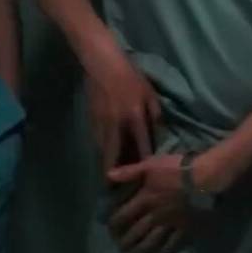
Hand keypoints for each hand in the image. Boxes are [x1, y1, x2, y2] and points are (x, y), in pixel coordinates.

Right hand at [83, 48, 161, 170]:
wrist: (102, 64)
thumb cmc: (130, 76)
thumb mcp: (149, 93)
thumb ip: (155, 114)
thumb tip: (159, 133)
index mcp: (135, 116)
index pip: (142, 146)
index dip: (144, 163)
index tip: (145, 177)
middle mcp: (117, 124)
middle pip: (116, 155)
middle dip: (116, 174)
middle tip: (117, 188)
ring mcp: (102, 123)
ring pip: (105, 150)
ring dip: (109, 163)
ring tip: (113, 179)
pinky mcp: (92, 120)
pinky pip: (99, 141)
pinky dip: (104, 151)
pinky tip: (107, 157)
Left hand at [107, 154, 190, 252]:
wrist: (205, 177)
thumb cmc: (177, 168)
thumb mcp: (150, 164)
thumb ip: (129, 172)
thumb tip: (108, 176)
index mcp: (145, 200)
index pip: (123, 217)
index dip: (114, 225)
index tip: (111, 230)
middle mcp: (155, 216)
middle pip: (136, 234)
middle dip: (126, 242)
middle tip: (121, 248)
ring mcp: (171, 225)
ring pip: (153, 243)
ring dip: (142, 250)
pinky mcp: (186, 229)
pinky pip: (173, 244)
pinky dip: (164, 251)